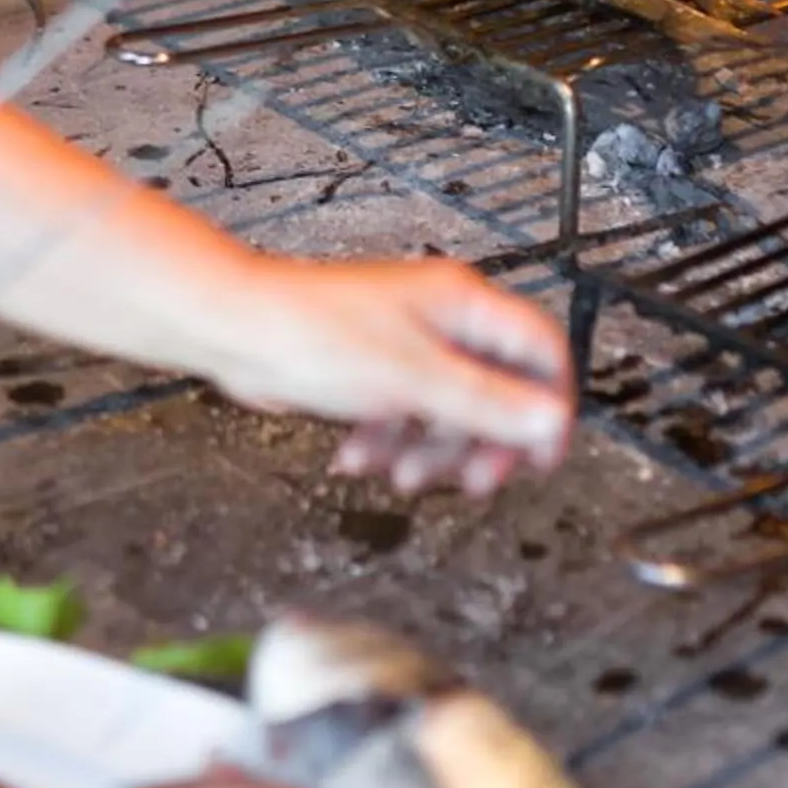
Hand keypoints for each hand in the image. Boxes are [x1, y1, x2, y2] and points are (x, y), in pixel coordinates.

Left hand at [195, 255, 574, 497]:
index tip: (541, 456)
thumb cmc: (314, 336)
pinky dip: (389, 441)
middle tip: (472, 482)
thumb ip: (489, 404)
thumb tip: (551, 421)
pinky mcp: (373, 368)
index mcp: (463, 305)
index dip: (550, 406)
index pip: (540, 351)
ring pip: (447, 409)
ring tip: (400, 475)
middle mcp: (441, 319)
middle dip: (481, 441)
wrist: (237, 332)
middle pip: (496, 388)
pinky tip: (360, 458)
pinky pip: (404, 413)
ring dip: (428, 450)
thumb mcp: (416, 381)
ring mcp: (406, 343)